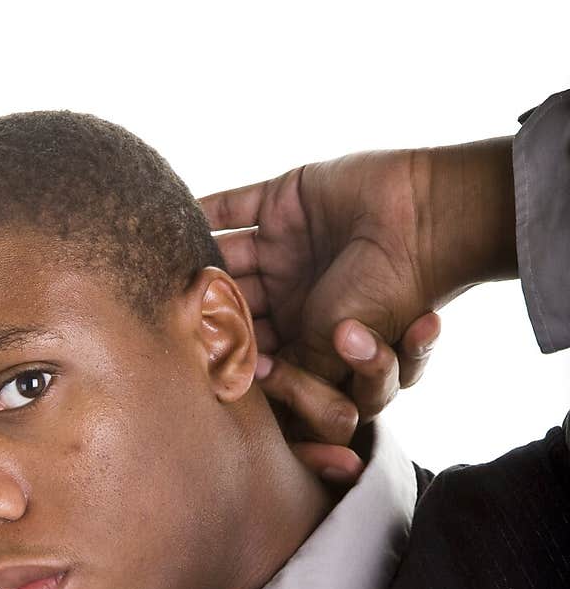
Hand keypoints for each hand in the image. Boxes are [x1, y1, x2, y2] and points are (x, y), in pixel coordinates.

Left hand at [200, 137, 515, 478]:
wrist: (425, 224)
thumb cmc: (385, 299)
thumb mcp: (331, 353)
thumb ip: (289, 375)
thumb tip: (241, 388)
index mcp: (305, 329)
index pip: (252, 344)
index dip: (223, 351)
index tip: (194, 359)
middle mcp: (293, 289)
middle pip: (232, 301)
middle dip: (203, 310)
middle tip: (167, 317)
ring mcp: (285, 243)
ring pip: (225, 255)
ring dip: (196, 263)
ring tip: (163, 273)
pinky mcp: (283, 199)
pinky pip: (231, 204)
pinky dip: (200, 208)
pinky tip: (171, 217)